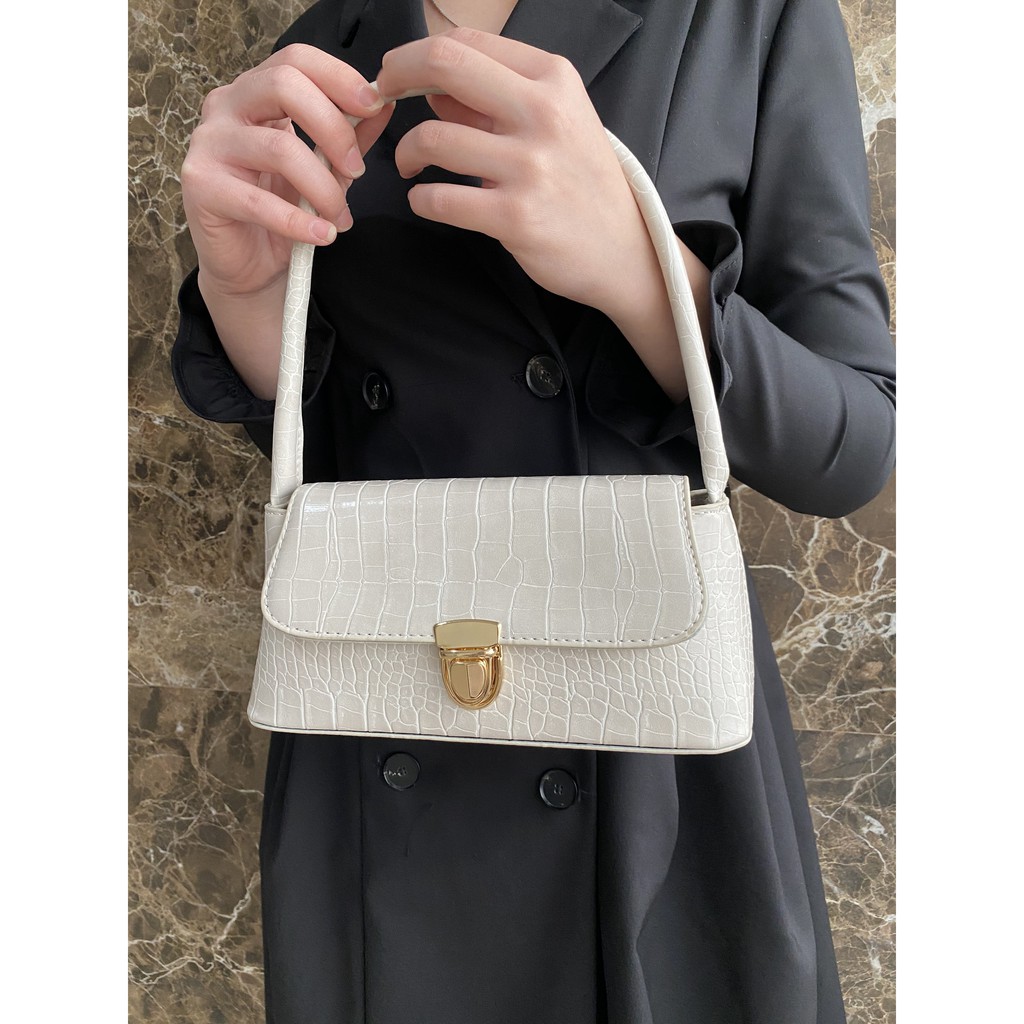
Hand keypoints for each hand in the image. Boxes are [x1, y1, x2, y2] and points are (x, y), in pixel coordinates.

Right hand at [180, 44, 395, 301]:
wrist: (248, 266)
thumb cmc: (282, 210)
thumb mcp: (325, 168)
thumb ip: (349, 136)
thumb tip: (382, 105)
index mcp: (254, 93)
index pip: (295, 60)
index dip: (338, 77)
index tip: (374, 105)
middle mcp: (225, 108)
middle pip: (283, 86)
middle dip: (334, 128)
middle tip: (358, 169)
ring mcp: (209, 144)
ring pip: (279, 148)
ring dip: (323, 188)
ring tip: (340, 218)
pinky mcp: (201, 187)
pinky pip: (259, 202)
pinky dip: (300, 223)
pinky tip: (323, 235)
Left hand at [374, 28, 656, 314]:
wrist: (623, 250)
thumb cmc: (583, 185)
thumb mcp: (555, 125)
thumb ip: (494, 102)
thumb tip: (431, 88)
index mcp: (553, 80)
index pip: (467, 43)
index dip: (417, 54)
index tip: (398, 74)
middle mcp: (543, 113)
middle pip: (445, 65)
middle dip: (396, 75)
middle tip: (381, 98)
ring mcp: (530, 166)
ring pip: (433, 138)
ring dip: (406, 153)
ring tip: (410, 166)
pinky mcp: (515, 217)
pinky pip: (440, 199)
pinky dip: (421, 199)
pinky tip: (427, 200)